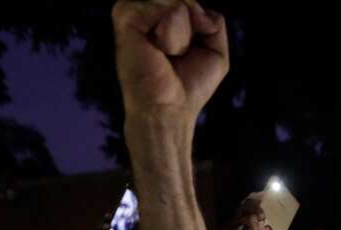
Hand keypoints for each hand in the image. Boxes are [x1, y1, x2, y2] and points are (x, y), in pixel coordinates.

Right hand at [113, 1, 228, 126]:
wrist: (169, 109)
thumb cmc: (189, 86)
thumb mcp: (215, 52)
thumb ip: (213, 22)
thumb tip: (190, 4)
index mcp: (163, 15)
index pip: (191, 1)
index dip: (200, 23)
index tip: (189, 52)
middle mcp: (147, 10)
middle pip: (186, 1)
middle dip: (192, 30)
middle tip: (175, 56)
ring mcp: (134, 12)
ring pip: (176, 3)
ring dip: (181, 35)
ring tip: (164, 54)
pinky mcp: (125, 18)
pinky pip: (161, 8)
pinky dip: (167, 32)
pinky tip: (156, 49)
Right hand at [216, 196, 294, 229]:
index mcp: (251, 227)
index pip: (255, 207)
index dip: (261, 199)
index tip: (270, 195)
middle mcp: (241, 224)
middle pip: (249, 205)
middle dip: (259, 206)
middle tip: (265, 216)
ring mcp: (234, 227)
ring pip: (248, 213)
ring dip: (256, 223)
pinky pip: (241, 223)